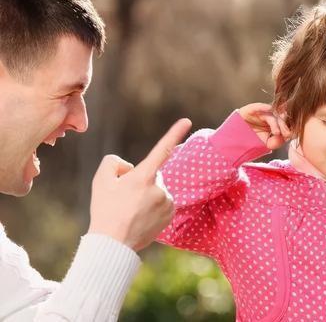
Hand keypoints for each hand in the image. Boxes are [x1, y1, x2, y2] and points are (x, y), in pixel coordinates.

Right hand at [87, 118, 191, 251]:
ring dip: (147, 194)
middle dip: (141, 180)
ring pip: (157, 189)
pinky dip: (153, 206)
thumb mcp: (100, 180)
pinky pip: (162, 203)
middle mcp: (160, 188)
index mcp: (144, 176)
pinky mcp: (170, 214)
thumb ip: (114, 162)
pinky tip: (140, 216)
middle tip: (123, 198)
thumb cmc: (105, 210)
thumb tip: (130, 168)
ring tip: (131, 210)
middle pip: (152, 174)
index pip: (162, 150)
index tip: (187, 121)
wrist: (113, 243)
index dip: (174, 133)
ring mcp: (167, 202)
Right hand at [237, 103, 291, 149]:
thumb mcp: (265, 144)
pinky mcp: (252, 109)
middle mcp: (270, 116)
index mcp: (275, 123)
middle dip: (285, 126)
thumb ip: (276, 142)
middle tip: (287, 134)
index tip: (292, 135)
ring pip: (272, 114)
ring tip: (276, 132)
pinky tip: (270, 111)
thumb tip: (286, 138)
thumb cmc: (251, 140)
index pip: (285, 123)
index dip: (290, 128)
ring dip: (276, 123)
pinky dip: (264, 108)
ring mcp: (262, 112)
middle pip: (281, 118)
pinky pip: (260, 106)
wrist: (235, 138)